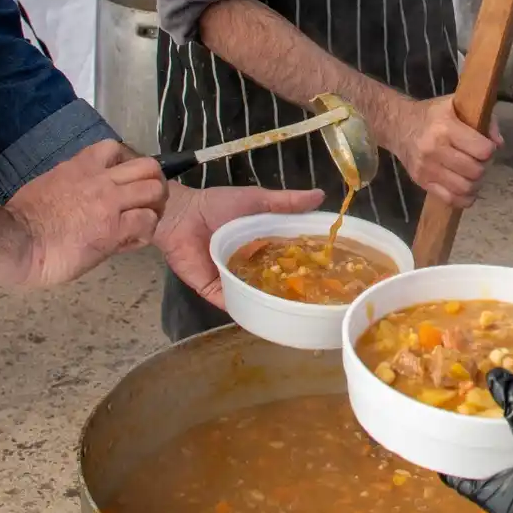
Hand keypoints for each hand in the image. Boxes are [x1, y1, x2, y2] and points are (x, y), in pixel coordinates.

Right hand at [4, 140, 166, 286]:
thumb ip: (73, 182)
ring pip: (155, 191)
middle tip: (147, 201)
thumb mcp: (49, 184)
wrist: (16, 241)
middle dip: (154, 182)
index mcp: (81, 166)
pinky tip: (132, 240)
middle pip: (148, 166)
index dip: (128, 164)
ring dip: (155, 206)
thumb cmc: (23, 219)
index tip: (125, 181)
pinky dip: (145, 231)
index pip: (116, 148)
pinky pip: (147, 223)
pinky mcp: (114, 229)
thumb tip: (83, 192)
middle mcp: (101, 179)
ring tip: (146, 219)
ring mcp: (110, 203)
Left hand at [154, 182, 324, 308]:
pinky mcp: (214, 290)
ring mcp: (233, 279)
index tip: (330, 271)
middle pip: (275, 280)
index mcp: (262, 243)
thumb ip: (286, 202)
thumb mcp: (256, 200)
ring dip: (271, 302)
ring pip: (256, 295)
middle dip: (292, 288)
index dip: (307, 263)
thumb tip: (321, 195)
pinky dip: (246, 310)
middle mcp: (250, 264)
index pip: (289, 257)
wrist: (181, 214)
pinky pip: (233, 304)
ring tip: (295, 312)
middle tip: (316, 298)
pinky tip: (264, 317)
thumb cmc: (218, 204)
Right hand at [382, 95, 500, 207]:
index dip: (490, 149)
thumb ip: (483, 120)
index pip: (482, 150)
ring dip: (475, 183)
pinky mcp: (421, 182)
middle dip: (483, 167)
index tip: (486, 146)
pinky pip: (450, 199)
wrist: (398, 125)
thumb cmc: (432, 114)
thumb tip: (498, 144)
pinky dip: (464, 198)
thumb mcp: (457, 105)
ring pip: (464, 188)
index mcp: (446, 127)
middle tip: (479, 161)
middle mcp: (435, 149)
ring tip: (473, 174)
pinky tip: (465, 189)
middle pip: (475, 171)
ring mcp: (427, 168)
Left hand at [444, 369, 512, 512]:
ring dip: (511, 433)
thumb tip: (496, 377)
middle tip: (474, 402)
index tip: (440, 426)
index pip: (459, 478)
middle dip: (482, 435)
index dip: (448, 453)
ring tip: (505, 402)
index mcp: (497, 498)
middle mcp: (512, 499)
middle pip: (486, 464)